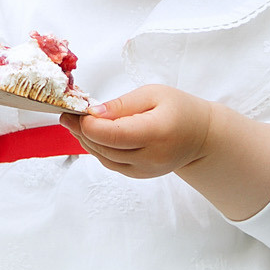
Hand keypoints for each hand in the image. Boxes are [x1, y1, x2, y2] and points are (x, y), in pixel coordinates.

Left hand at [66, 84, 269, 220]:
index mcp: (157, 133)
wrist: (201, 136)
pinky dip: (97, 150)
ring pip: (105, 159)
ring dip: (86, 141)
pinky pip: (111, 164)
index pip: (115, 136)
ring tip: (75, 122)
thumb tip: (93, 113)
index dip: (91, 126)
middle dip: (82, 131)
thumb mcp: (153, 94)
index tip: (78, 112)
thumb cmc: (179, 109)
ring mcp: (145, 170)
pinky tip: (91, 135)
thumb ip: (122, 105)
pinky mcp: (139, 175)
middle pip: (106, 149)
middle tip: (68, 114)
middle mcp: (151, 157)